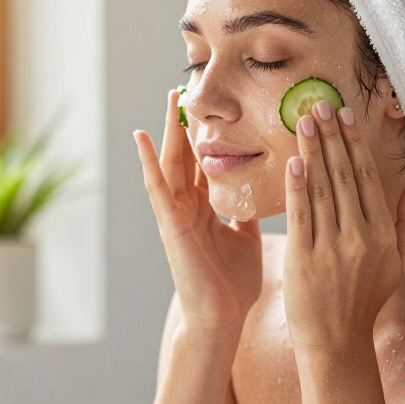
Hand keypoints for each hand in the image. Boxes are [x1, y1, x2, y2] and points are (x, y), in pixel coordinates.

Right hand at [133, 88, 262, 331]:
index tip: (212, 105)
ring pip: (171, 163)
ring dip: (169, 130)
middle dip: (186, 123)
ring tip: (170, 98)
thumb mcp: (246, 238)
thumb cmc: (233, 283)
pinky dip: (148, 162)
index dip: (206, 134)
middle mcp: (188, 206)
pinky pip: (157, 187)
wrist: (222, 316)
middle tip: (188, 87)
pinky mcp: (170, 224)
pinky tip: (143, 137)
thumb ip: (246, 212)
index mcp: (207, 208)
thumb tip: (261, 192)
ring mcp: (176, 213)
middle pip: (185, 155)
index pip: (204, 162)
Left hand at [282, 100, 404, 352]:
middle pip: (344, 175)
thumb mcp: (399, 263)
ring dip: (312, 150)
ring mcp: (331, 247)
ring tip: (303, 120)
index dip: (356, 143)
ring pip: (322, 188)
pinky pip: (300, 213)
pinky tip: (293, 160)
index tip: (346, 115)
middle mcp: (360, 237)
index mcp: (383, 234)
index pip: (367, 178)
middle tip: (320, 103)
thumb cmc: (366, 299)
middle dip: (332, 136)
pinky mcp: (303, 257)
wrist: (336, 341)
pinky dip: (297, 185)